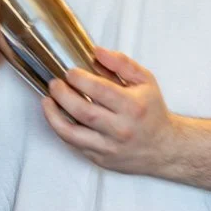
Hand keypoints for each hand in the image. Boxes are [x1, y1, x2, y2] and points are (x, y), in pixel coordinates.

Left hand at [43, 47, 178, 175]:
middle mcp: (121, 128)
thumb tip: (97, 51)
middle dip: (63, 94)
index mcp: (133, 106)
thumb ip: (121, 63)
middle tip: (55, 83)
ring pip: (72, 133)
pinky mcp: (101, 159)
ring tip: (47, 100)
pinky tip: (56, 117)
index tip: (70, 72)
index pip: (100, 90)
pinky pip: (74, 144)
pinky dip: (61, 129)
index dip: (80, 79)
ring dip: (54, 115)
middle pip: (83, 111)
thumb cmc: (152, 110)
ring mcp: (109, 146)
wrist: (163, 147)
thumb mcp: (145, 81)